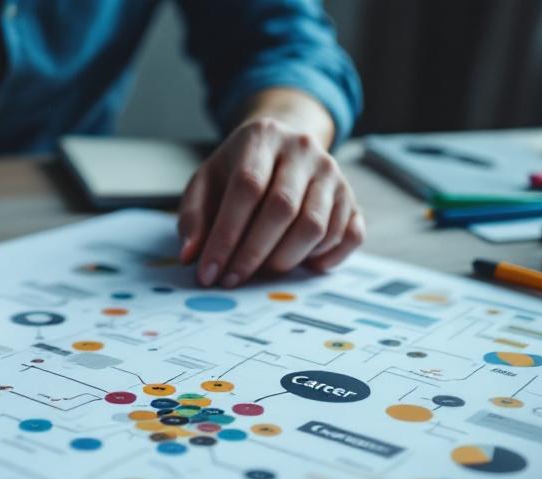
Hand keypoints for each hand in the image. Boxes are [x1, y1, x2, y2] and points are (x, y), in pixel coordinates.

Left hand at [178, 117, 363, 287]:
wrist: (281, 147)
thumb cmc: (237, 169)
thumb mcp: (206, 182)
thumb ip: (193, 216)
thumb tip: (191, 255)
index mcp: (263, 136)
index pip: (247, 187)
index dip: (226, 235)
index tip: (209, 270)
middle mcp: (304, 150)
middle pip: (283, 208)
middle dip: (253, 253)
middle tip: (232, 279)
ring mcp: (332, 173)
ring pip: (316, 226)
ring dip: (285, 259)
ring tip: (262, 271)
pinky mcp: (351, 197)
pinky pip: (348, 236)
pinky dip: (325, 258)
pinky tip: (303, 264)